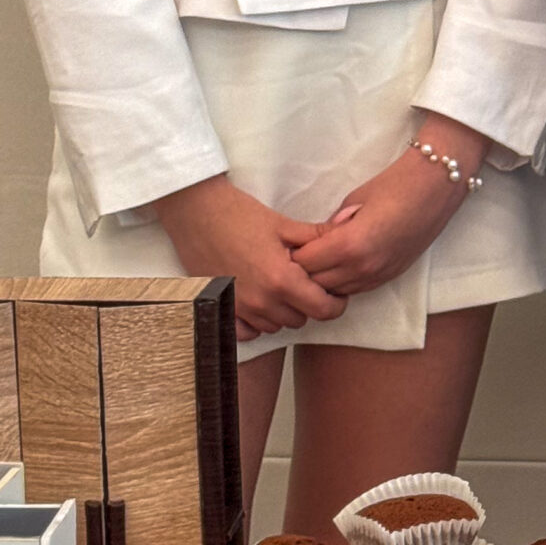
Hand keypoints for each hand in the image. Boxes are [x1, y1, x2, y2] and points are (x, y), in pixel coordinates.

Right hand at [153, 175, 346, 338]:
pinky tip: (258, 299)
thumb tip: (350, 234)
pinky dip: (256, 321)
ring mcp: (238, 309)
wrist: (195, 213)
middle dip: (308, 304)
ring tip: (280, 284)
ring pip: (275, 326)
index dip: (336, 302)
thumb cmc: (239, 215)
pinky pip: (247, 332)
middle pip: (300, 320)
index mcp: (281, 280)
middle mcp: (261, 302)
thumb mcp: (284, 224)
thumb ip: (318, 238)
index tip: (334, 291)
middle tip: (305, 281)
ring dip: (283, 311)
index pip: (323, 310)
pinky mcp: (220, 309)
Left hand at [291, 113, 488, 297]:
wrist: (437, 187)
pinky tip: (337, 265)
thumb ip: (331, 226)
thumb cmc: (395, 184)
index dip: (292, 254)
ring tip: (315, 260)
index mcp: (350, 244)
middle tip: (295, 254)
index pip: (304, 263)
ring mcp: (378, 276)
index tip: (286, 244)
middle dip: (302, 271)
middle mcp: (363, 268)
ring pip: (334, 292)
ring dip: (321, 280)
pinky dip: (340, 281)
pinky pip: (354, 289)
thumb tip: (314, 240)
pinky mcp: (389, 277)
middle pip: (315, 284)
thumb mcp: (354, 200)